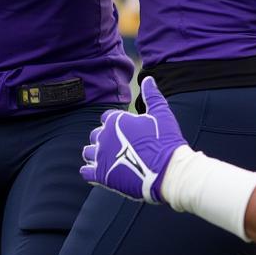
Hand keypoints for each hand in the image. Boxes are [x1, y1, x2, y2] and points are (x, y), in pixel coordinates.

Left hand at [81, 77, 189, 202]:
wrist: (169, 171)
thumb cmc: (167, 141)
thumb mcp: (161, 113)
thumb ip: (152, 95)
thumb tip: (148, 78)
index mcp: (115, 120)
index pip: (106, 118)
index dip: (115, 124)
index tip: (125, 132)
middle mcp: (104, 136)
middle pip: (96, 135)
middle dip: (104, 139)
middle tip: (119, 148)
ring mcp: (101, 156)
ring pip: (88, 152)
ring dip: (95, 154)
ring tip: (108, 160)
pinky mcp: (101, 175)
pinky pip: (86, 172)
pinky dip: (89, 172)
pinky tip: (99, 173)